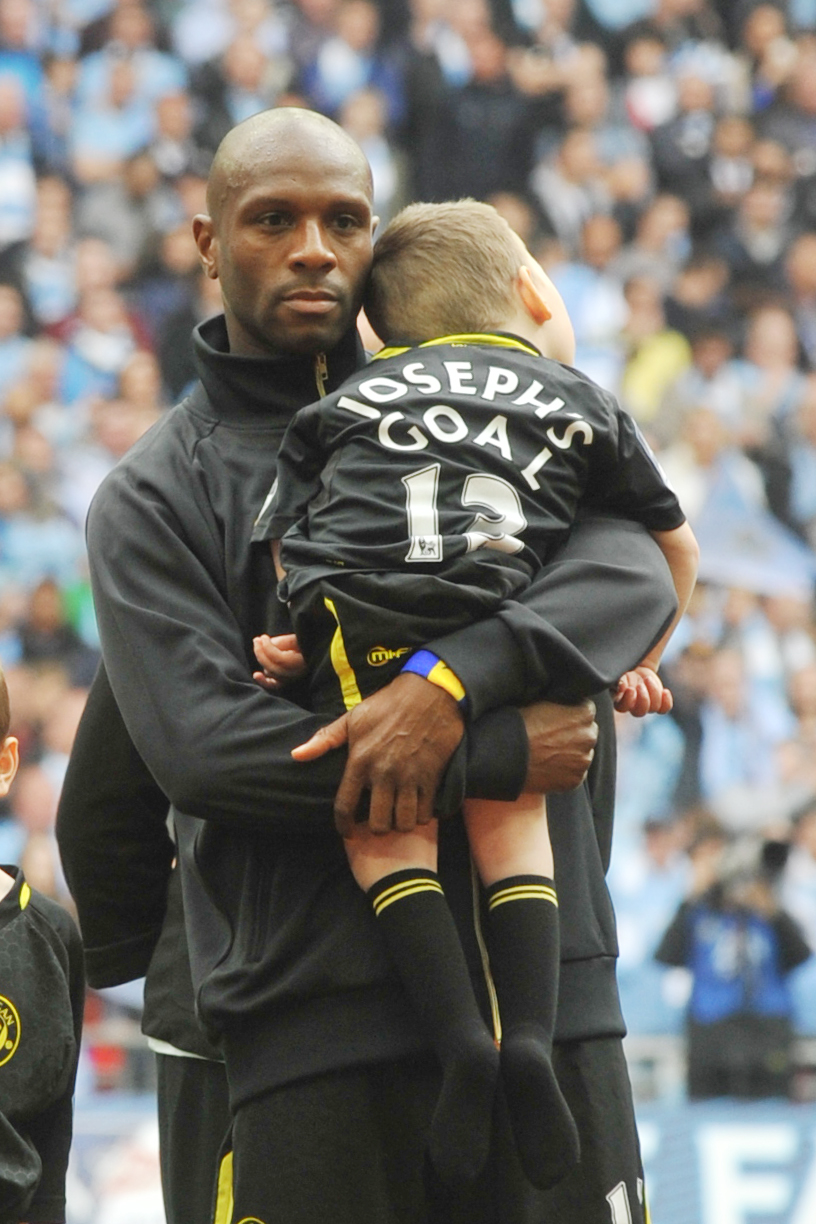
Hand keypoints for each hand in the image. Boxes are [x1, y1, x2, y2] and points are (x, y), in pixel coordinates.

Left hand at [252, 633, 306, 689]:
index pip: (280, 659)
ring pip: (270, 672)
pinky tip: (256, 675)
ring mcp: (291, 680)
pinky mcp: (286, 682)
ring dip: (264, 659)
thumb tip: (269, 643)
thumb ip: (285, 641)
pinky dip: (264, 681)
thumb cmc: (307, 642)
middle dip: (261, 653)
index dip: (268, 648)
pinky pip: (273, 685)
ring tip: (263, 645)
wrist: (315, 651)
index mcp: (303, 663)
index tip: (264, 637)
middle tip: (257, 640)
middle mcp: (297, 675)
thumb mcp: (298, 639)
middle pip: (273, 668)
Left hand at [292, 672, 463, 836]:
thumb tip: (296, 755)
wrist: (429, 691)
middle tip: (380, 820)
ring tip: (399, 815)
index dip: (344, 826)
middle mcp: (384, 773)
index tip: (348, 833)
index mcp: (360, 760)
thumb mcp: (353, 718)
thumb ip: (325, 739)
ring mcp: (410, 776)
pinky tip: (418, 807)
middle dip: (378, 827)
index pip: (345, 807)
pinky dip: (423, 815)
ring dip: (401, 823)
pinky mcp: (433, 776)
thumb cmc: (387, 704)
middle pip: (378, 823)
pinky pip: (428, 812)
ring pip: (404, 822)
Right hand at [520, 699, 597, 792]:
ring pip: (582, 753)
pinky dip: (565, 770)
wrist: (506, 756)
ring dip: (571, 753)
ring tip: (549, 754)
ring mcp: (584, 760)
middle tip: (553, 737)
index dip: (571, 712)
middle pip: (587, 732)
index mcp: (584, 713)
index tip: (559, 718)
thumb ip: (559, 703)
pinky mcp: (576, 780)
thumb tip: (562, 705)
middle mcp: (589, 736)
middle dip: (575, 733)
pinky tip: (548, 766)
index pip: (587, 709)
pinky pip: (575, 772)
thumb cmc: (519, 725)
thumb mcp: (540, 701)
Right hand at [613, 665, 672, 716]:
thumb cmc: (626, 665)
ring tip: (648, 679)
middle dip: (643, 699)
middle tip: (641, 684)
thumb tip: (621, 686)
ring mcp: (646, 704)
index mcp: (619, 697)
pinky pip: (664, 708)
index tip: (631, 689)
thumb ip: (619, 677)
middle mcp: (632, 705)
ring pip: (652, 708)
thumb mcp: (621, 668)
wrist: (637, 664)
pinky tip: (665, 691)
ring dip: (653, 693)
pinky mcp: (657, 701)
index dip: (627, 701)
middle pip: (639, 712)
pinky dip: (666, 701)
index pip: (621, 707)